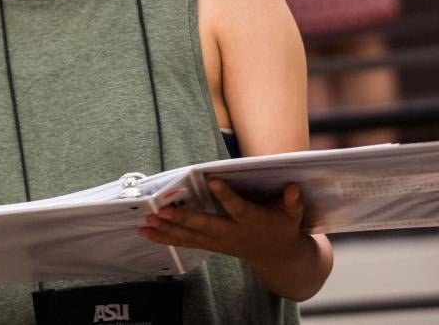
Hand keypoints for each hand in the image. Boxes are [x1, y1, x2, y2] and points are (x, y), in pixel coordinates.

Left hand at [139, 180, 309, 272]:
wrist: (278, 257)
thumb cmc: (283, 226)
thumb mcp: (292, 214)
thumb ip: (292, 201)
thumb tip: (293, 187)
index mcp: (251, 220)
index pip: (237, 207)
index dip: (227, 195)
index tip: (213, 181)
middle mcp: (232, 233)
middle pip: (205, 226)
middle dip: (183, 220)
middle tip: (162, 212)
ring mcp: (219, 242)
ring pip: (190, 238)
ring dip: (166, 232)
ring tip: (145, 224)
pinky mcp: (211, 245)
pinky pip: (186, 243)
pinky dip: (166, 238)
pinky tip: (147, 233)